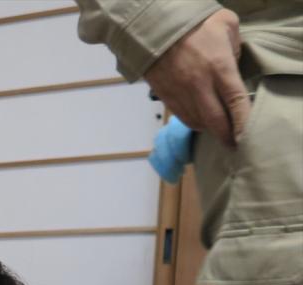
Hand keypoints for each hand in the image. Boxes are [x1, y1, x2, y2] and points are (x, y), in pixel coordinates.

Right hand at [144, 9, 249, 148]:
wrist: (154, 26)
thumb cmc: (194, 23)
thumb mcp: (226, 25)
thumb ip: (235, 47)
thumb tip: (234, 65)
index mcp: (219, 67)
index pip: (236, 102)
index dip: (243, 123)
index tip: (247, 135)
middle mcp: (200, 85)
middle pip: (216, 121)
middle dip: (226, 136)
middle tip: (234, 144)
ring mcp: (181, 93)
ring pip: (197, 122)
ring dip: (209, 129)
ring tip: (218, 131)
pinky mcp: (166, 96)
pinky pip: (182, 117)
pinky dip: (193, 122)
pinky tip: (200, 121)